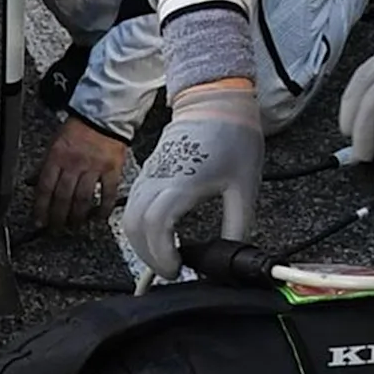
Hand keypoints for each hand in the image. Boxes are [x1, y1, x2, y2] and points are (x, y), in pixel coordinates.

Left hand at [33, 113, 128, 232]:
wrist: (103, 116)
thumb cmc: (77, 131)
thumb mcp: (54, 144)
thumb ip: (43, 166)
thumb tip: (29, 183)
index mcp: (56, 157)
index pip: (45, 188)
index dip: (41, 208)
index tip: (39, 222)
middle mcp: (73, 164)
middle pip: (63, 197)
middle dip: (58, 217)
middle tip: (56, 229)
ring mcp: (93, 167)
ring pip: (82, 199)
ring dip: (77, 217)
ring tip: (74, 227)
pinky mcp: (112, 169)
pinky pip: (107, 193)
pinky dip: (103, 208)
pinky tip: (98, 218)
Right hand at [118, 80, 263, 278]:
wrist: (215, 102)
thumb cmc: (232, 138)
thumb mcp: (245, 187)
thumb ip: (238, 225)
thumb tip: (233, 253)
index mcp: (184, 183)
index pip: (158, 226)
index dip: (163, 254)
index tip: (179, 269)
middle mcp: (159, 179)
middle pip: (136, 227)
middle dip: (150, 256)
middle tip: (172, 270)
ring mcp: (149, 174)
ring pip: (128, 218)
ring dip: (141, 243)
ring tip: (164, 257)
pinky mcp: (148, 172)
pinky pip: (132, 205)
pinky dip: (140, 227)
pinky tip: (159, 236)